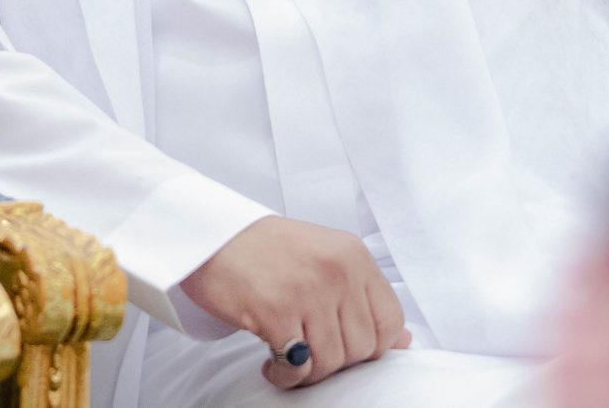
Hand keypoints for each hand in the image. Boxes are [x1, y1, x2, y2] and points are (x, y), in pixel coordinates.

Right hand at [177, 216, 409, 389]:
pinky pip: (298, 366)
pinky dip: (286, 375)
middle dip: (337, 362)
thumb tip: (403, 342)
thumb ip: (362, 296)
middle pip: (363, 348)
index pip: (391, 321)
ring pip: (332, 362)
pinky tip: (271, 362)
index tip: (343, 346)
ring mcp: (307, 290)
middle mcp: (336, 270)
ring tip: (288, 359)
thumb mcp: (322, 257)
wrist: (204, 233)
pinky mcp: (276, 310)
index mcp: (353, 255)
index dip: (372, 347)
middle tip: (309, 353)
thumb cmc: (262, 249)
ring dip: (309, 373)